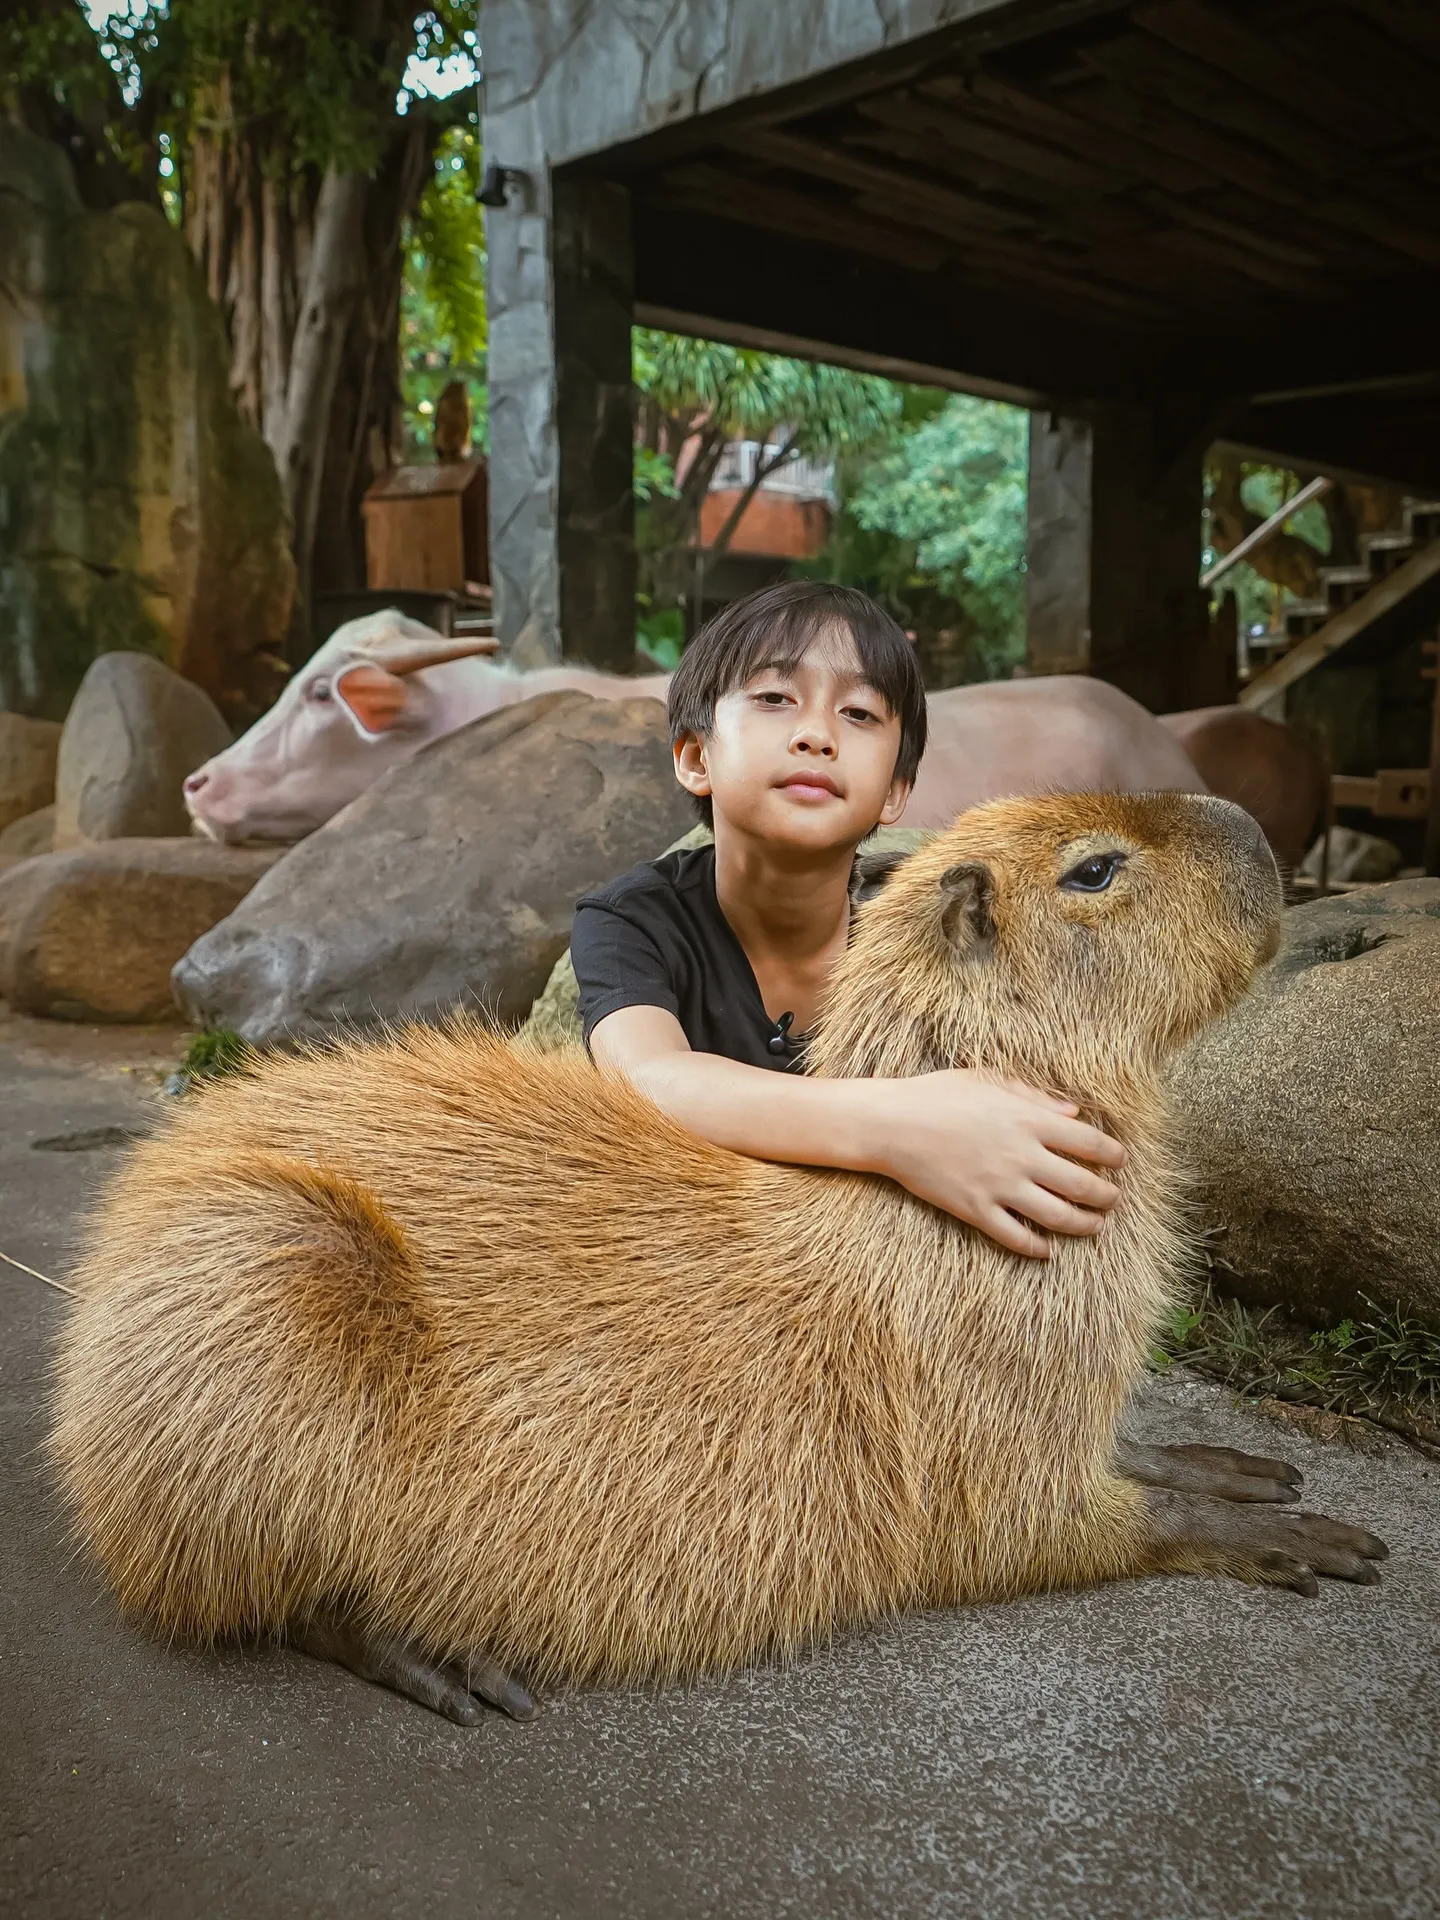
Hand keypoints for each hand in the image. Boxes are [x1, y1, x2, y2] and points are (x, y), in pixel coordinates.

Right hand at [868, 1070, 1125, 1258]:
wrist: (891, 1123)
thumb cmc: (938, 1094)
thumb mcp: (989, 1080)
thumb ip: (1035, 1097)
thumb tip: (1074, 1114)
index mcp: (1028, 1120)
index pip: (1090, 1143)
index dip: (1113, 1155)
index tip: (1121, 1162)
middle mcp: (1021, 1156)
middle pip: (1082, 1185)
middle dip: (1107, 1196)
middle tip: (1114, 1199)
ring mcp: (1000, 1187)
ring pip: (1058, 1217)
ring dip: (1085, 1225)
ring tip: (1095, 1226)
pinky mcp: (976, 1210)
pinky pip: (1016, 1237)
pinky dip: (1037, 1247)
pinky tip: (1047, 1250)